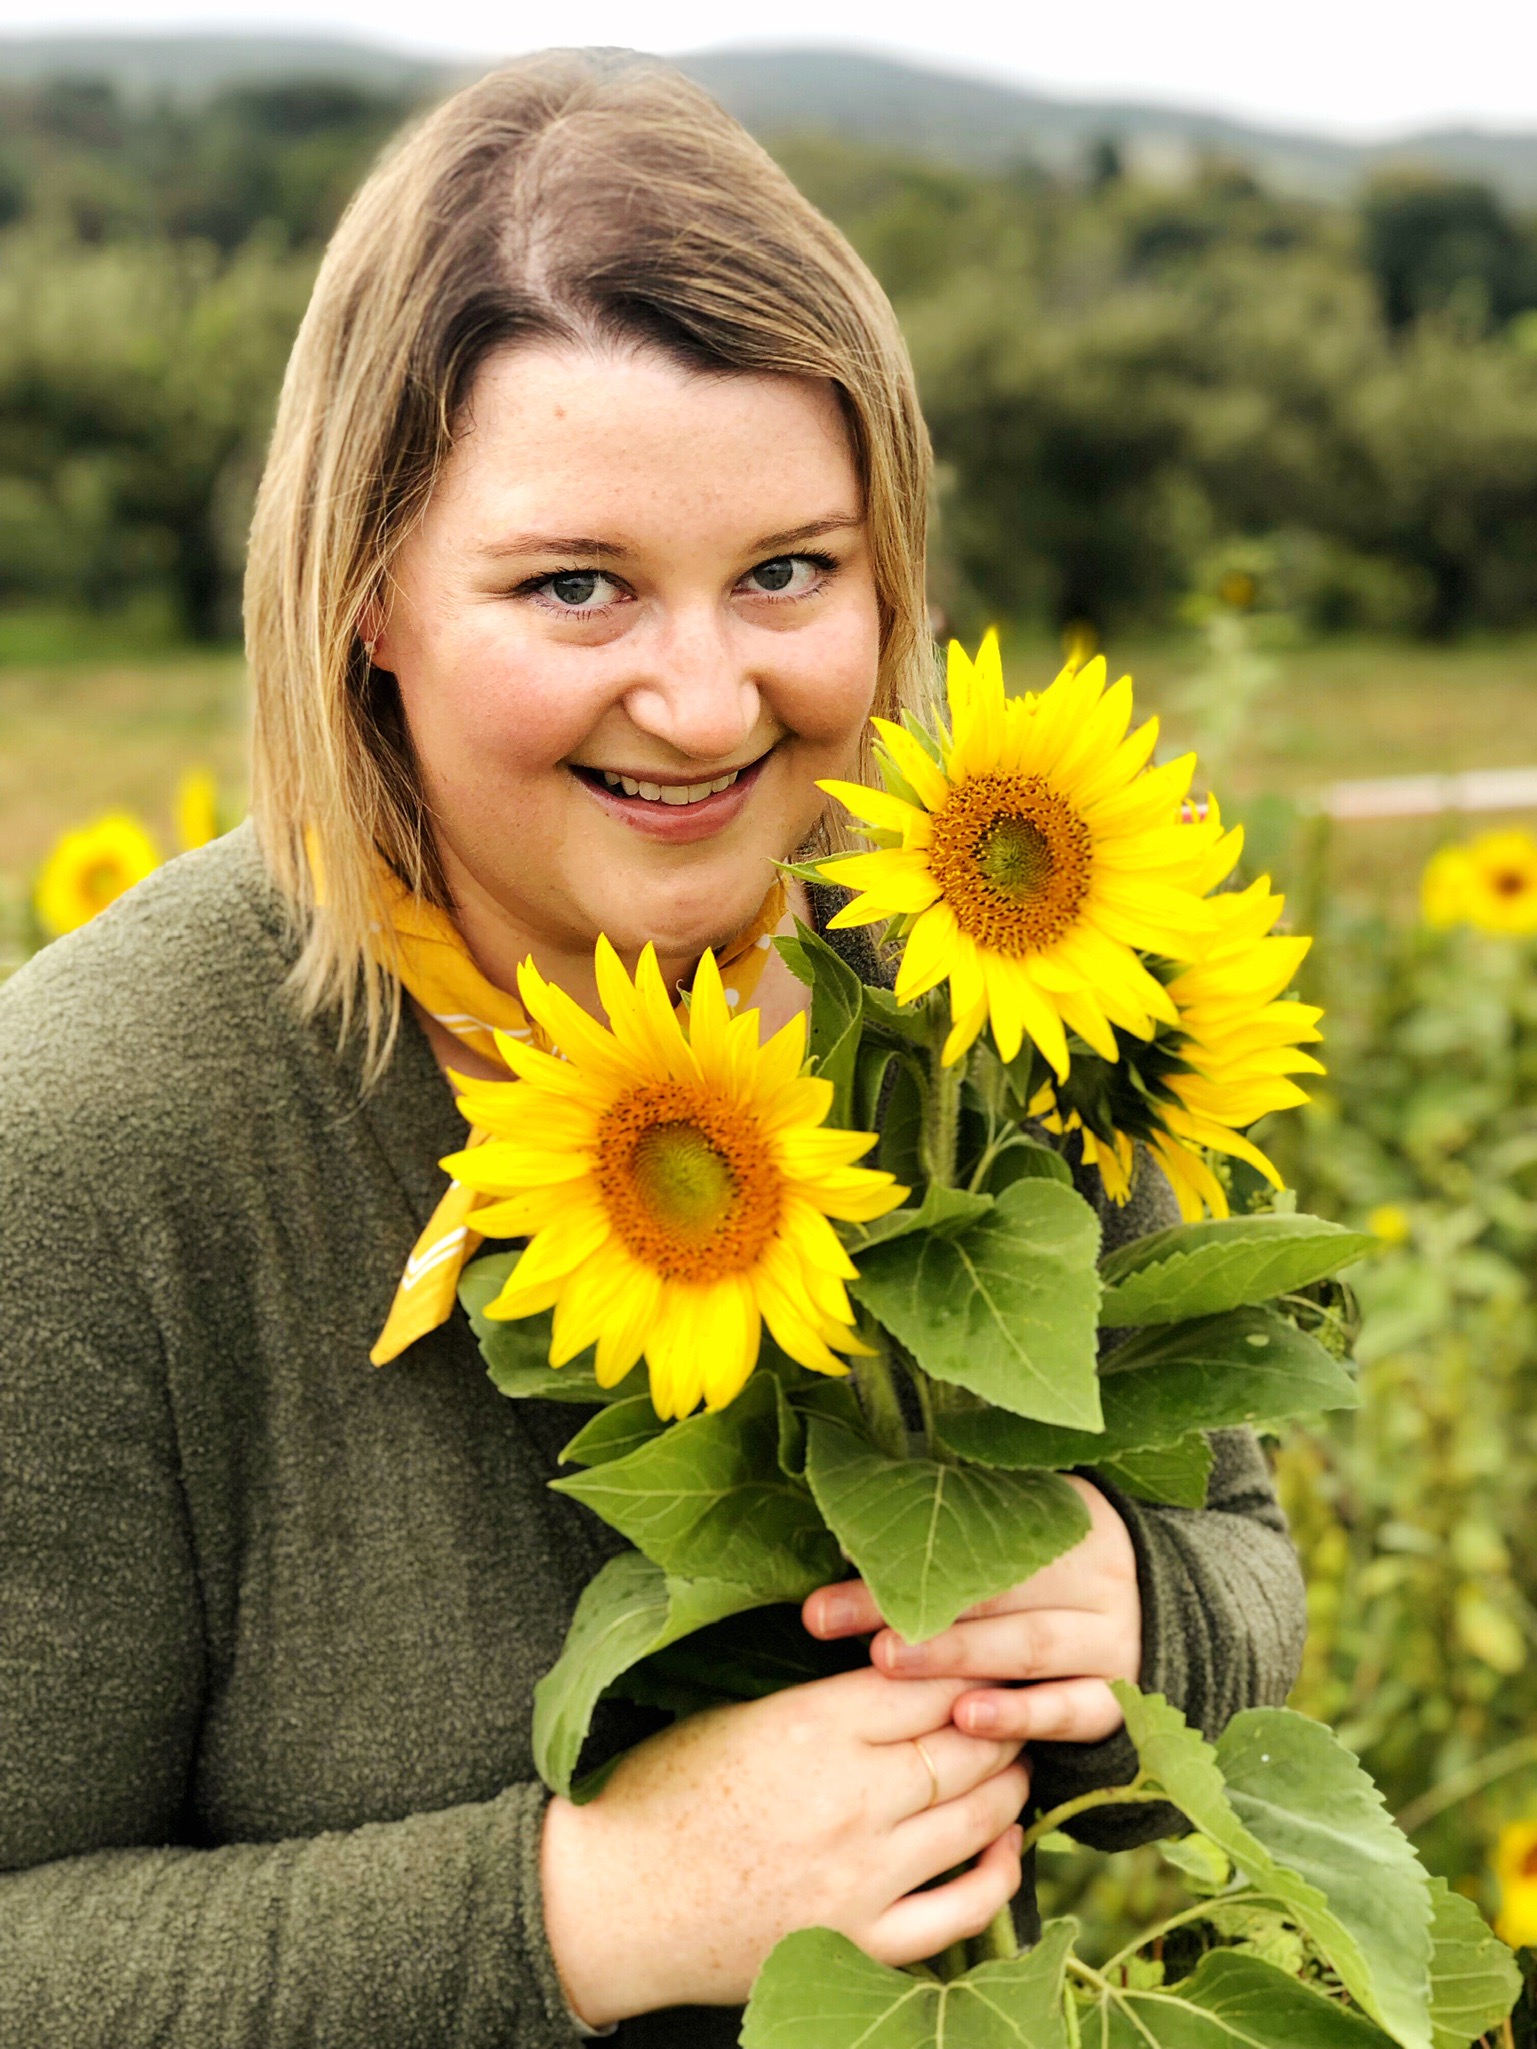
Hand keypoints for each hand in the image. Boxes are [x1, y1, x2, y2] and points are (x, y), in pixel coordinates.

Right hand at [540, 1668, 1029, 2023]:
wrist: (609, 1902)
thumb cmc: (661, 1791)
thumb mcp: (739, 1715)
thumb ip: (825, 1699)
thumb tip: (907, 1672)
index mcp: (808, 1727)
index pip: (925, 1684)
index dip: (965, 1667)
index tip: (984, 1657)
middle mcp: (846, 1798)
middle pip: (964, 1747)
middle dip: (1000, 1723)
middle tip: (1013, 1709)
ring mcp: (859, 1877)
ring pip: (974, 1819)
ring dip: (1009, 1786)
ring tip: (1015, 1764)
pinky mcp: (859, 1942)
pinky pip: (961, 1913)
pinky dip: (997, 1875)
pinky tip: (1005, 1845)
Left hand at [803, 1476, 1141, 1746]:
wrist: (1176, 1619)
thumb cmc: (1064, 1574)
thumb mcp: (1030, 1530)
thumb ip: (960, 1525)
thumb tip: (850, 1534)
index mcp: (1068, 1519)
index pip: (975, 1537)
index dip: (904, 1551)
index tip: (836, 1561)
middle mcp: (1098, 1576)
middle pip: (990, 1590)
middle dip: (906, 1607)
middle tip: (832, 1619)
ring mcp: (1116, 1639)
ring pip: (1028, 1646)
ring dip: (955, 1657)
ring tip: (887, 1662)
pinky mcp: (1125, 1697)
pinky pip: (1075, 1709)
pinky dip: (1023, 1715)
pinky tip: (970, 1720)